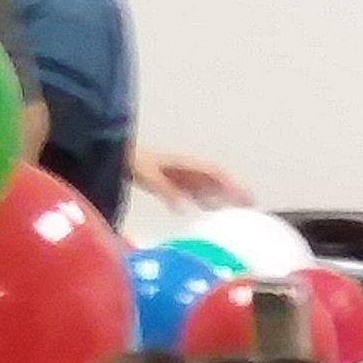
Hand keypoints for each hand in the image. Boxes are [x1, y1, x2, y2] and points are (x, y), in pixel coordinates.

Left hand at [130, 143, 251, 209]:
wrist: (111, 151)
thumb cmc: (130, 159)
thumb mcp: (149, 175)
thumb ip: (167, 191)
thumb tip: (185, 209)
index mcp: (184, 163)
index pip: (215, 173)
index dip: (232, 185)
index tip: (247, 196)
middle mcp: (185, 167)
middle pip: (215, 179)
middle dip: (233, 190)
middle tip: (252, 204)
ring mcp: (177, 173)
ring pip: (205, 185)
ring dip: (220, 195)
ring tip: (234, 209)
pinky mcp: (168, 180)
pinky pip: (191, 190)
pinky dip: (201, 199)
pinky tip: (204, 210)